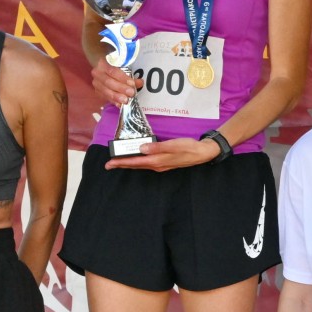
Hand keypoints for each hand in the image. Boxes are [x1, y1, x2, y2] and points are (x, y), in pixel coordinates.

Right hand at [88, 60, 140, 108]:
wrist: (104, 69)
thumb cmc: (114, 66)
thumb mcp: (122, 67)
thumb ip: (130, 75)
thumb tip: (140, 82)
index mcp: (103, 63)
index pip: (113, 71)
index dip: (122, 78)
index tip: (132, 83)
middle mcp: (97, 73)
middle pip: (108, 82)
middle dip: (121, 88)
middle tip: (131, 93)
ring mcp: (96, 83)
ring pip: (106, 91)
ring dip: (117, 97)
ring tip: (126, 100)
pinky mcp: (98, 92)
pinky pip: (106, 97)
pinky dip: (114, 101)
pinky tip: (120, 104)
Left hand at [109, 134, 228, 172]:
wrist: (202, 153)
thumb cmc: (188, 148)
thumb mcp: (173, 145)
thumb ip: (157, 147)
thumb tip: (142, 148)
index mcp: (157, 161)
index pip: (135, 162)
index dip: (122, 162)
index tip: (110, 163)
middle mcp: (157, 165)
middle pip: (135, 165)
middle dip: (121, 165)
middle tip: (108, 165)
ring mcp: (160, 165)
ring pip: (140, 165)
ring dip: (129, 164)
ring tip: (118, 162)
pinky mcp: (164, 162)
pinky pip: (146, 163)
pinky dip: (138, 162)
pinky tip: (136, 158)